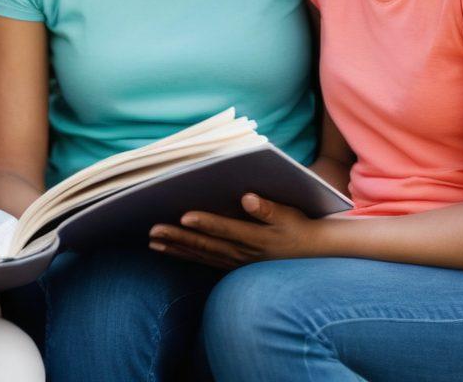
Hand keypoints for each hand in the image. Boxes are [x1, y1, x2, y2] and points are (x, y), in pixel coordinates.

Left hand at [149, 193, 324, 269]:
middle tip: (154, 230)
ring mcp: (236, 261)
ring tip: (153, 241)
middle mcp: (242, 253)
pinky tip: (168, 249)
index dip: (205, 223)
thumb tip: (248, 198)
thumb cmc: (297, 227)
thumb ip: (268, 208)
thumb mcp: (289, 215)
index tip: (184, 216)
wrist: (310, 251)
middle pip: (206, 244)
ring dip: (176, 247)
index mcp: (256, 238)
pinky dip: (185, 255)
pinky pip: (204, 260)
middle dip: (178, 237)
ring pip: (201, 254)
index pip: (226, 229)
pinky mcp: (232, 264)